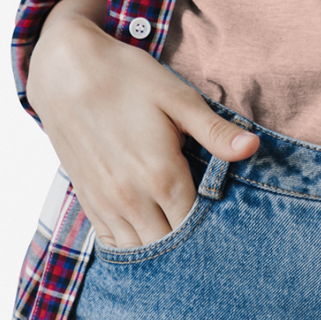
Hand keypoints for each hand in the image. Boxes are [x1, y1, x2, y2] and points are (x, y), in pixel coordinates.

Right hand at [26, 0, 259, 247]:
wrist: (67, 72)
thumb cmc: (127, 78)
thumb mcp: (177, 97)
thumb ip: (215, 130)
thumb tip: (252, 148)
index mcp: (161, 174)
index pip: (195, 225)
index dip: (214, 227)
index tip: (228, 221)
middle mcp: (132, 197)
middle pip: (168, 245)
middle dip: (190, 243)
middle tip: (209, 231)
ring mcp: (106, 203)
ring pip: (139, 249)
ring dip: (161, 248)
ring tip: (181, 236)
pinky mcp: (88, 200)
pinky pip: (112, 242)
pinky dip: (132, 245)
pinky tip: (147, 233)